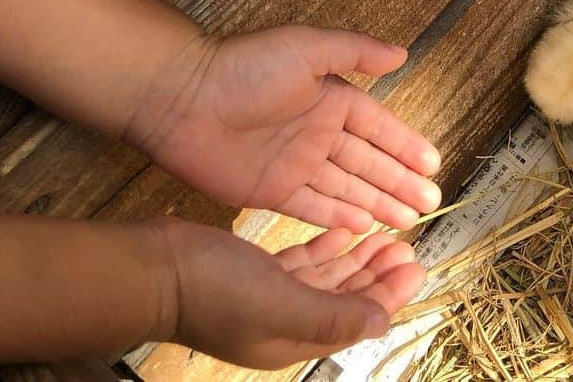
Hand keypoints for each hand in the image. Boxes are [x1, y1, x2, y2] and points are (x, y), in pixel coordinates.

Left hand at [125, 27, 441, 231]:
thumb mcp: (306, 48)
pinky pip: (315, 207)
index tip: (433, 165)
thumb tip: (402, 53)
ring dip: (378, 203)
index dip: (405, 145)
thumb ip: (355, 51)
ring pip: (347, 188)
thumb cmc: (246, 67)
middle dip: (400, 182)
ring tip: (408, 222)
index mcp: (331, 96)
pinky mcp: (272, 191)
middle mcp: (318, 132)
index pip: (378, 126)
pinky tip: (363, 228)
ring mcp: (297, 164)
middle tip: (430, 204)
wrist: (184, 101)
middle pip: (368, 162)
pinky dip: (339, 218)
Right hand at [151, 219, 425, 368]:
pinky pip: (301, 264)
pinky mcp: (254, 273)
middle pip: (345, 299)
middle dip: (378, 275)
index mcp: (294, 340)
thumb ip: (331, 316)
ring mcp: (268, 298)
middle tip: (406, 245)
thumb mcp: (280, 304)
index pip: (356, 319)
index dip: (389, 294)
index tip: (417, 264)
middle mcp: (284, 323)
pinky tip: (340, 231)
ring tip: (383, 235)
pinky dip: (324, 248)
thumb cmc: (216, 290)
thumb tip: (381, 323)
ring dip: (355, 259)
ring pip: (326, 279)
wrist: (156, 271)